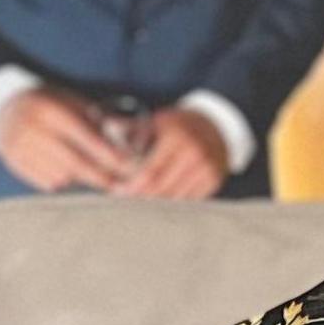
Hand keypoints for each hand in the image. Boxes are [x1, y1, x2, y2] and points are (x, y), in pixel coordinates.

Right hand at [0, 85, 137, 192]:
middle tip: (119, 185)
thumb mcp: (69, 101)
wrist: (6, 110)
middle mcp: (33, 130)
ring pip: (62, 176)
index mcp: (50, 110)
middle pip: (74, 163)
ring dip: (80, 177)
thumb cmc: (48, 105)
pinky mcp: (16, 165)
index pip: (85, 136)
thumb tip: (121, 145)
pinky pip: (48, 183)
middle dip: (100, 176)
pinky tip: (62, 168)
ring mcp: (21, 150)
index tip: (127, 164)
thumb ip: (93, 120)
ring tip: (86, 168)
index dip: (108, 153)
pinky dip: (62, 180)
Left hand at [114, 106, 230, 199]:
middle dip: (140, 197)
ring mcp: (207, 168)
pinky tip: (160, 201)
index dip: (132, 186)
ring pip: (174, 198)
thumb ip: (132, 128)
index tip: (118, 192)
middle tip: (125, 200)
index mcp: (177, 137)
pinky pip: (187, 200)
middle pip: (161, 188)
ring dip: (155, 203)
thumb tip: (107, 126)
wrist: (215, 127)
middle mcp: (195, 153)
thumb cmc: (179, 125)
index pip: (150, 172)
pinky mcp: (214, 180)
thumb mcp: (157, 121)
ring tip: (139, 201)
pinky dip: (172, 203)